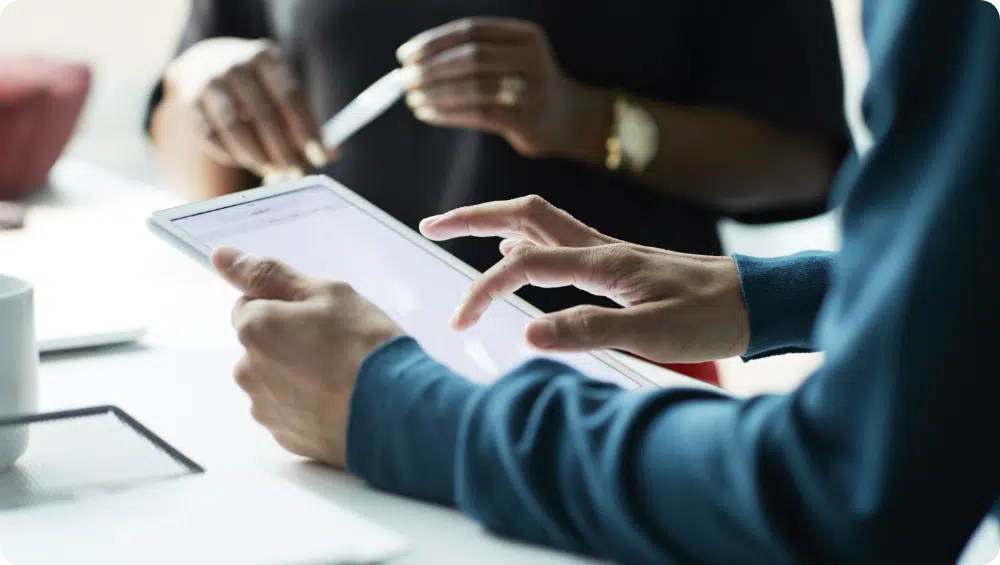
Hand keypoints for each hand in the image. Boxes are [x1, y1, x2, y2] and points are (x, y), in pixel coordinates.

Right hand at [165, 38, 334, 178]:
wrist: (207, 64)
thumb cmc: (260, 86)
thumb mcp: (285, 92)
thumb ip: (307, 122)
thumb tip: (332, 154)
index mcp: (266, 56)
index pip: (290, 95)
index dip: (306, 129)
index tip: (320, 156)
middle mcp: (235, 65)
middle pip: (264, 113)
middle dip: (283, 149)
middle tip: (297, 172)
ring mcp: (209, 82)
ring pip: (235, 127)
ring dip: (258, 156)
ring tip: (274, 172)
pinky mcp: (190, 103)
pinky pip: (213, 137)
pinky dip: (234, 155)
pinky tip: (250, 161)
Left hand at [211, 247, 403, 467]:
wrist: (396, 411)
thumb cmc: (365, 348)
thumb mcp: (328, 293)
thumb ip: (269, 274)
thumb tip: (222, 256)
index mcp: (255, 328)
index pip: (251, 304)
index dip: (287, 306)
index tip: (318, 316)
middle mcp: (248, 370)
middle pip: (260, 344)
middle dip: (288, 340)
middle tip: (334, 344)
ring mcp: (265, 407)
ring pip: (274, 378)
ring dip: (296, 374)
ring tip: (339, 376)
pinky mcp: (284, 436)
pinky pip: (288, 409)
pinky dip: (307, 403)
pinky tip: (338, 399)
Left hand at [395, 18, 611, 158]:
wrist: (570, 119)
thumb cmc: (526, 86)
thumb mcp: (511, 58)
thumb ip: (475, 54)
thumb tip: (413, 63)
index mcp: (526, 35)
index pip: (471, 31)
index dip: (434, 42)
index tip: (405, 56)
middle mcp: (532, 58)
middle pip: (471, 57)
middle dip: (431, 69)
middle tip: (404, 80)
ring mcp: (532, 90)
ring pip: (473, 88)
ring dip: (435, 94)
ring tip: (413, 100)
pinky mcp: (527, 120)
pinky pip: (478, 115)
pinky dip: (447, 114)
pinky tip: (429, 114)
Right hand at [419, 196, 749, 362]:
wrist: (755, 301)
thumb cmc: (709, 317)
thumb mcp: (653, 332)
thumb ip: (589, 330)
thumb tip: (527, 334)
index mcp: (602, 263)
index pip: (523, 265)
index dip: (483, 291)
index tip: (460, 323)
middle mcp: (599, 247)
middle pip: (523, 215)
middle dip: (472, 217)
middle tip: (430, 227)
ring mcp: (607, 251)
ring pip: (539, 222)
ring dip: (495, 223)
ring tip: (459, 234)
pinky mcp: (616, 262)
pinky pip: (558, 239)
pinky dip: (525, 241)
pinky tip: (519, 259)